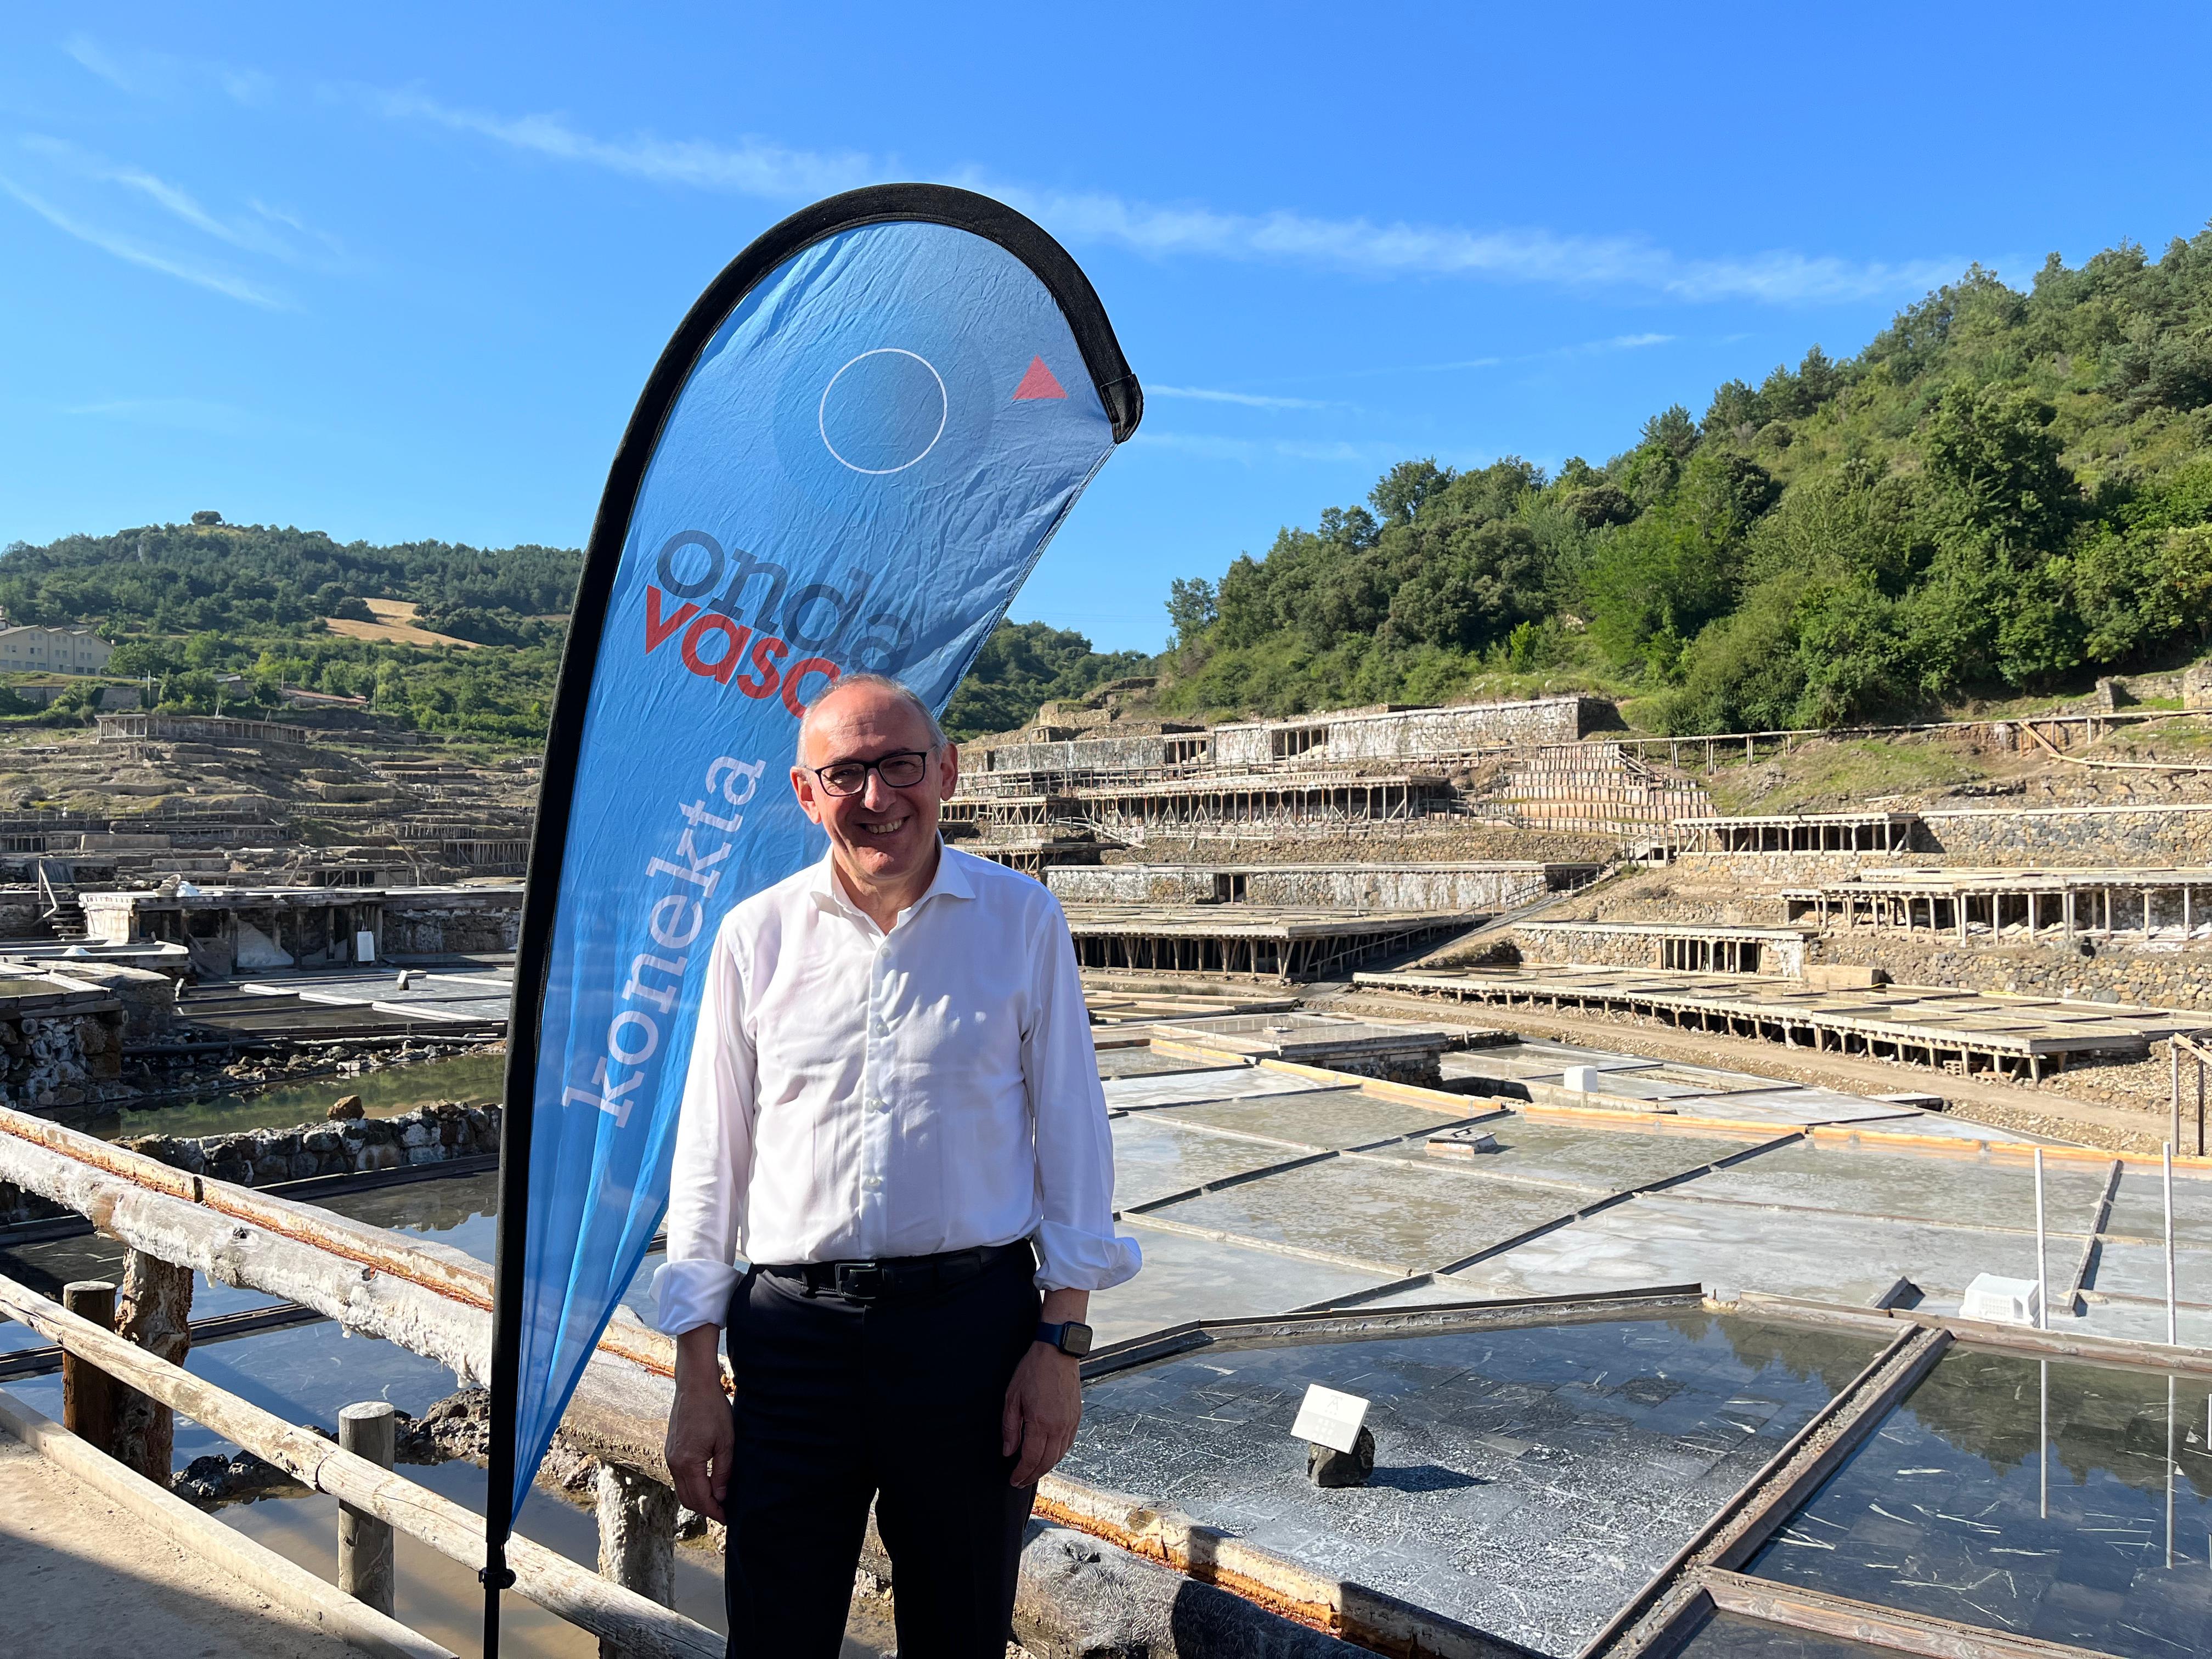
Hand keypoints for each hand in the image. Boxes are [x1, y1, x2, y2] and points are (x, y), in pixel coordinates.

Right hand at [665, 1326, 734, 1522]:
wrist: (694, 1386)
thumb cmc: (713, 1410)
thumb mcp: (726, 1442)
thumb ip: (723, 1472)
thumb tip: (721, 1497)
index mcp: (687, 1463)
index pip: (700, 1499)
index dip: (715, 1511)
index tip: (728, 1518)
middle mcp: (674, 1462)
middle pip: (687, 1499)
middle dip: (705, 1509)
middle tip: (724, 1513)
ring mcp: (670, 1456)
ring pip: (682, 1489)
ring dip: (698, 1498)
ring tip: (718, 1500)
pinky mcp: (671, 1449)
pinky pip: (679, 1476)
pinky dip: (692, 1485)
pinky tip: (707, 1483)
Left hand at [1001, 1341, 1081, 1487]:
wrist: (1058, 1351)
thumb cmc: (1033, 1370)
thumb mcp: (1012, 1397)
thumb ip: (1010, 1428)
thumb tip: (1009, 1451)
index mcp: (1041, 1422)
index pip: (1031, 1459)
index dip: (1022, 1473)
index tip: (1013, 1480)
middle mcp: (1059, 1426)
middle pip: (1047, 1462)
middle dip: (1032, 1475)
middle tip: (1021, 1481)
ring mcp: (1070, 1422)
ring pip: (1059, 1455)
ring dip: (1046, 1467)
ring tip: (1033, 1472)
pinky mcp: (1077, 1416)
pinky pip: (1068, 1443)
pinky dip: (1058, 1454)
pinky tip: (1050, 1455)